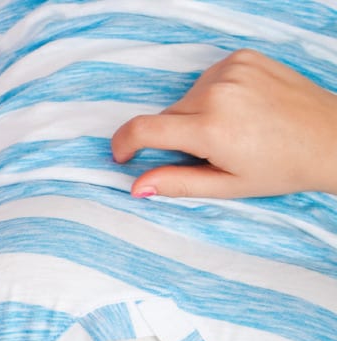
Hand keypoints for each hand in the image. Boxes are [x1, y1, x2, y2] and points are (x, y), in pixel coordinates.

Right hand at [111, 49, 336, 199]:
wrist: (331, 138)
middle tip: (210, 151)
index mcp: (210, 129)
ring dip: (196, 114)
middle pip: (167, 115)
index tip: (122, 154)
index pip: (143, 129)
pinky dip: (214, 94)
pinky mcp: (243, 57)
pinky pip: (208, 79)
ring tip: (231, 128)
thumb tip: (136, 186)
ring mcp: (231, 71)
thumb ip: (177, 183)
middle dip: (176, 135)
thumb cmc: (281, 167)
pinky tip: (240, 107)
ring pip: (187, 98)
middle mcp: (217, 93)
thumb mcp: (227, 185)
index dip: (123, 143)